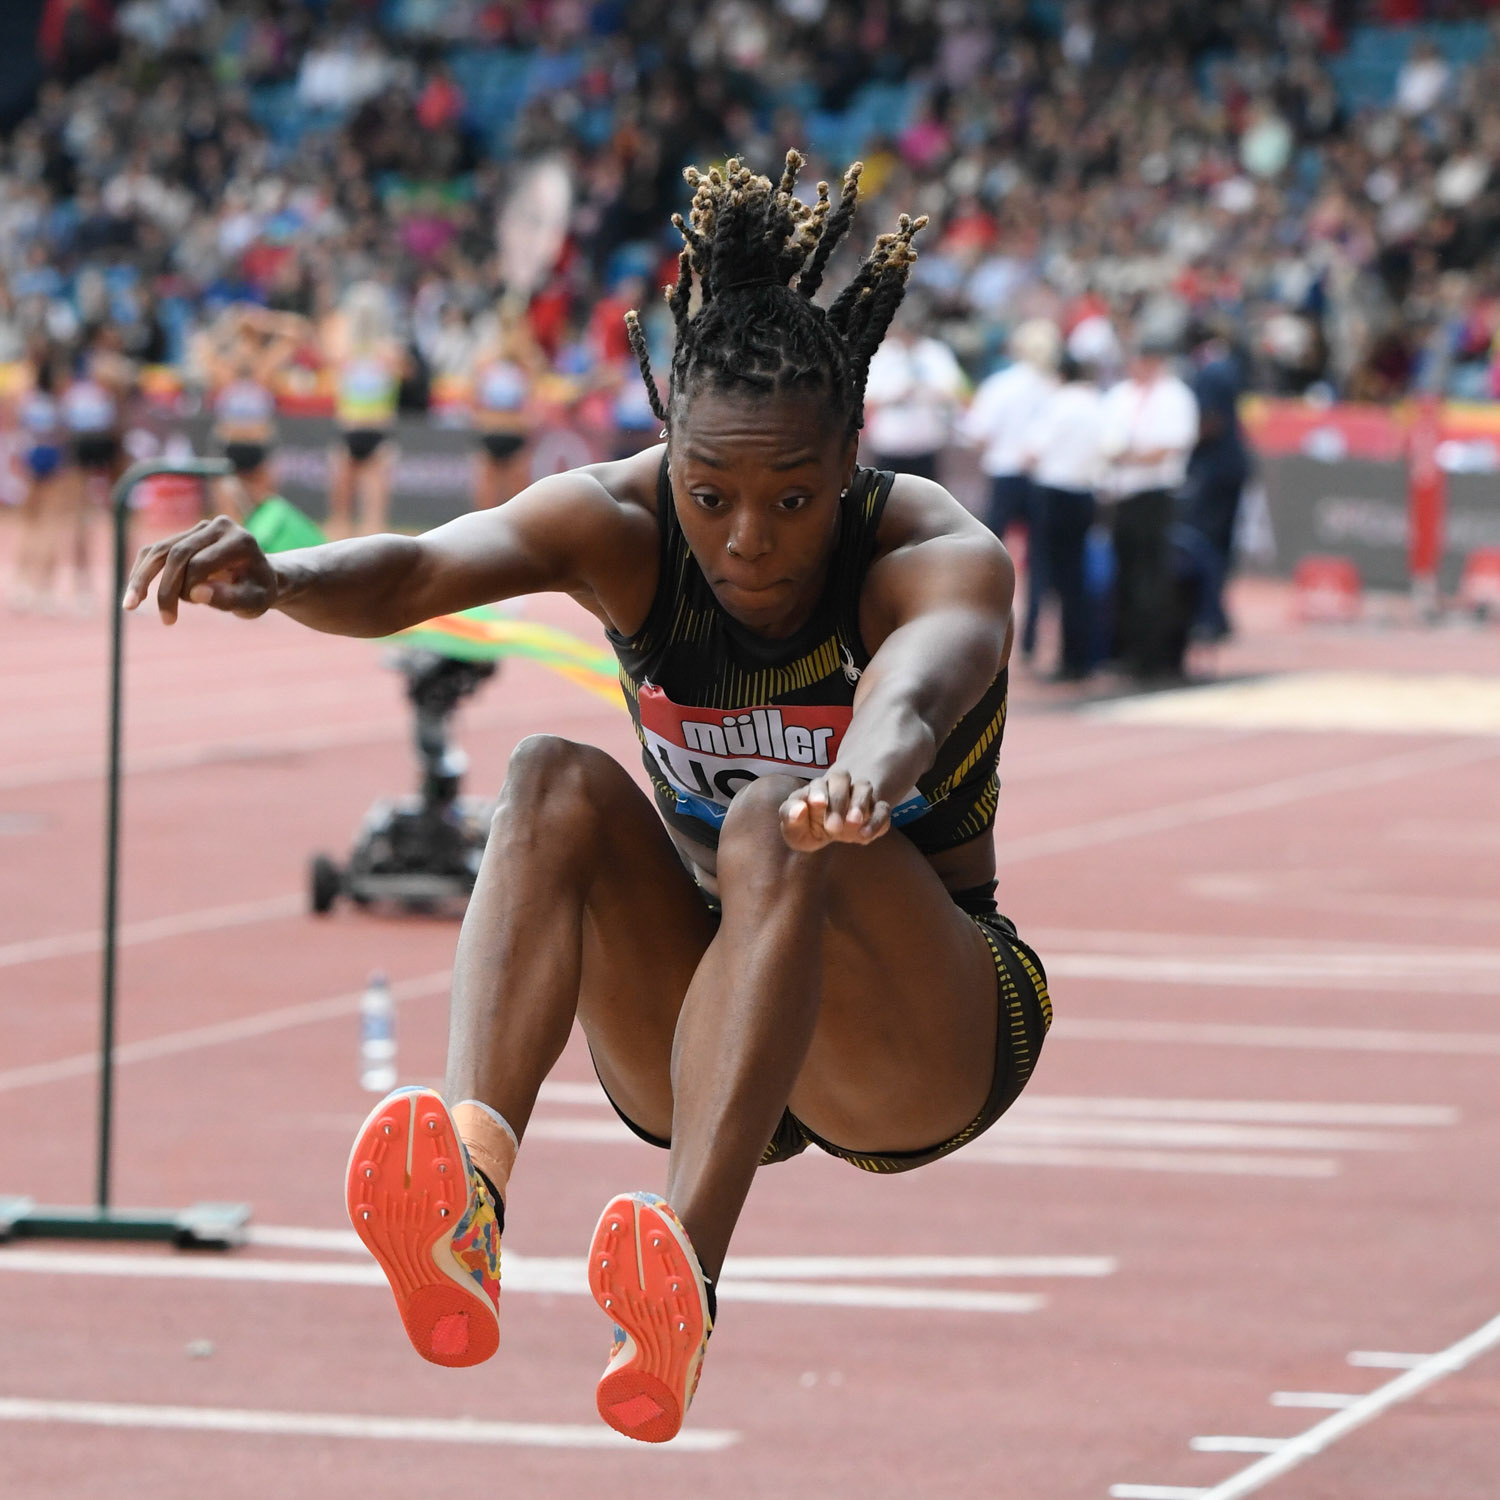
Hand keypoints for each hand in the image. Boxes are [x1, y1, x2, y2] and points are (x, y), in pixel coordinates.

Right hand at [122, 515, 277, 623]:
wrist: (261, 577)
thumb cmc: (258, 592)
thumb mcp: (254, 602)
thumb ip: (229, 598)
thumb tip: (196, 594)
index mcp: (240, 540)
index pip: (202, 562)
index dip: (191, 587)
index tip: (195, 607)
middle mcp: (219, 526)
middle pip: (178, 553)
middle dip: (166, 588)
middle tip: (166, 619)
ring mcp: (200, 527)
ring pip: (160, 550)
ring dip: (142, 578)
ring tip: (130, 605)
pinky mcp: (185, 534)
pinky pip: (156, 551)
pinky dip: (142, 571)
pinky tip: (134, 595)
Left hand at [779, 770, 891, 851]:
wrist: (835, 828)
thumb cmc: (810, 826)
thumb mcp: (795, 829)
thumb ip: (790, 818)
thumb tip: (798, 809)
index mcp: (816, 789)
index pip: (818, 784)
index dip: (818, 792)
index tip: (818, 804)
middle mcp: (839, 787)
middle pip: (841, 779)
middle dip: (838, 801)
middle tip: (833, 827)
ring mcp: (860, 797)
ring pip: (864, 787)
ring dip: (859, 804)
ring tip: (853, 823)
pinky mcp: (877, 811)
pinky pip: (882, 809)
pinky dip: (876, 821)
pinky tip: (865, 835)